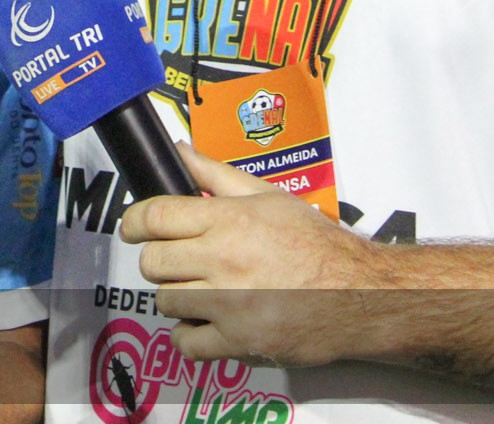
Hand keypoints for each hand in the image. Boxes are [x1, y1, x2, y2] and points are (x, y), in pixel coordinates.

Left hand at [120, 145, 374, 366]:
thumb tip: (179, 150)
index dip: (133, 222)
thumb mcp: (269, 196)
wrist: (360, 292)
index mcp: (228, 219)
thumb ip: (216, 174)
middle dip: (161, 260)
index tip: (133, 229)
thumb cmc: (316, 242)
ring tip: (202, 291)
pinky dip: (190, 336)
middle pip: (153, 261)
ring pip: (166, 300)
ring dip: (178, 297)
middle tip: (181, 262)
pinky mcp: (240, 340)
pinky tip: (206, 324)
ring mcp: (229, 303)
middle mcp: (223, 259)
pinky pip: (186, 343)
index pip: (154, 216)